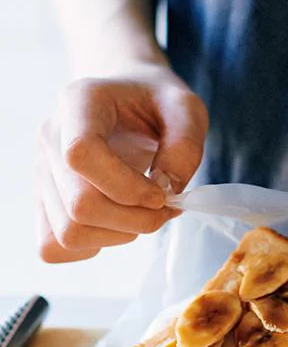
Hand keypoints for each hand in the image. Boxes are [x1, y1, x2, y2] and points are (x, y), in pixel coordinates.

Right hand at [37, 65, 208, 262]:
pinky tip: (116, 225)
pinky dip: (92, 247)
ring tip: (142, 216)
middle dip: (134, 220)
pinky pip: (53, 246)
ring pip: (68, 233)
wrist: (127, 99)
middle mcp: (50, 138)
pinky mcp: (45, 201)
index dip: (128, 188)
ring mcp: (42, 172)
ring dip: (117, 236)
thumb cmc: (155, 103)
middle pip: (79, 206)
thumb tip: (168, 190)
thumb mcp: (186, 108)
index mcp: (79, 103)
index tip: (162, 193)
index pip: (81, 155)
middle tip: (163, 209)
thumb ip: (185, 145)